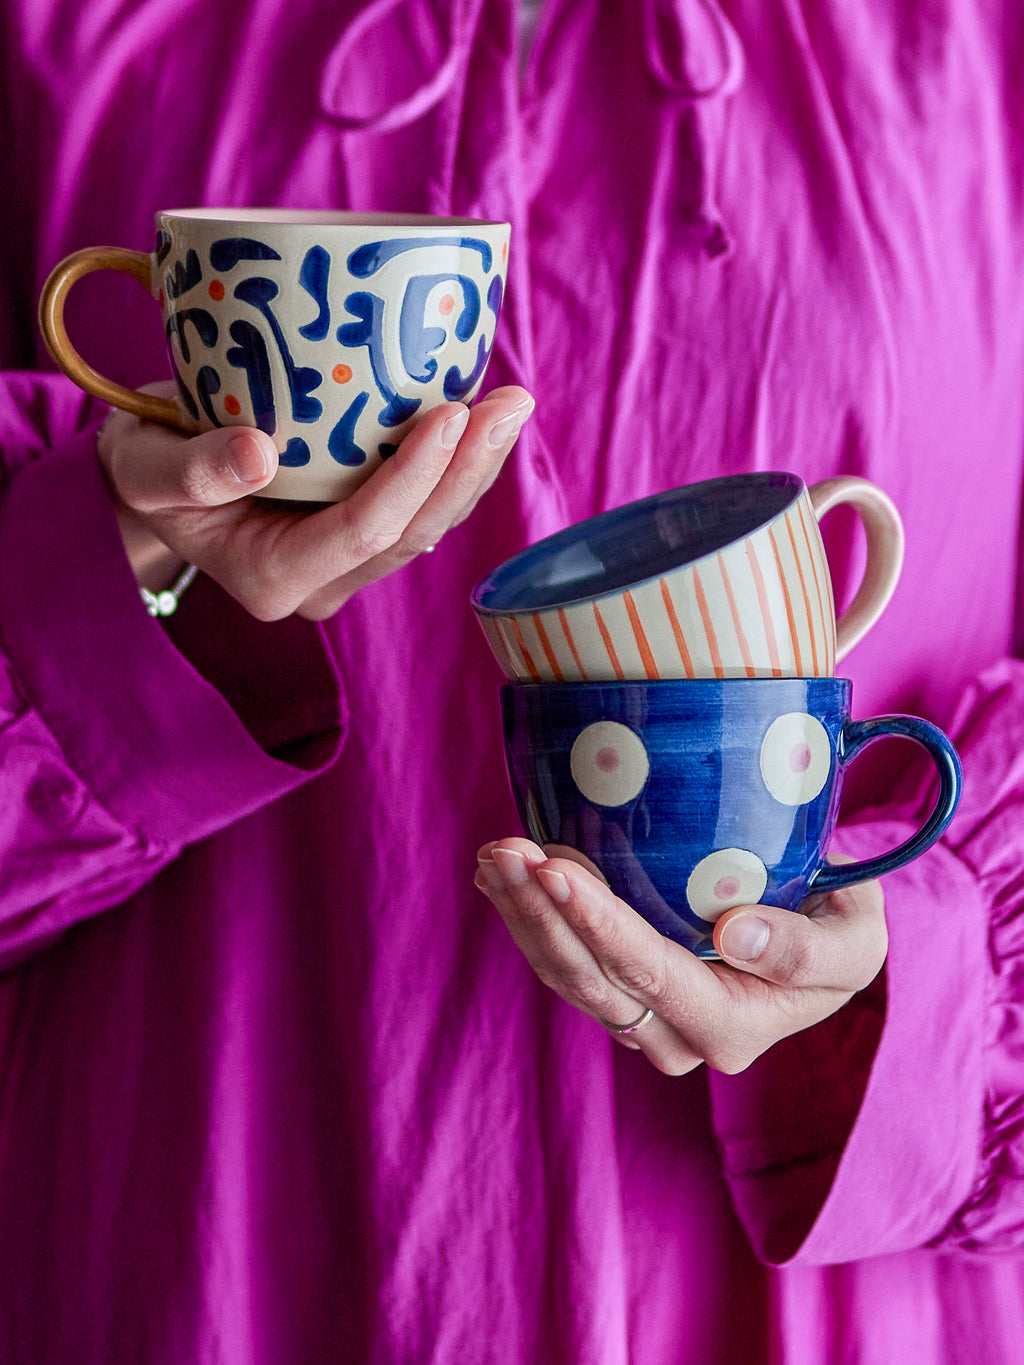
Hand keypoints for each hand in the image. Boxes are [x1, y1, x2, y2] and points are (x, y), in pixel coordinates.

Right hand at [98, 382, 533, 619]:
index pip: (361, 532)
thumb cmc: (144, 469)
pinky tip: (480, 412)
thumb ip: (190, 469)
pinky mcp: (361, 534)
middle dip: (468, 470)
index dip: (412, 476)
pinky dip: (454, 461)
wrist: (153, 480)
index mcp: (273, 578)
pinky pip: (419, 504)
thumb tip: (257, 453)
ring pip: (427, 523)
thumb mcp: (144, 468)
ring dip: (475, 466)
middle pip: (413, 532)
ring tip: (511, 400)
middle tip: (511, 400)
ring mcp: (346, 562)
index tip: (449, 412)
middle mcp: (322, 582)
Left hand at [474, 839, 886, 1074]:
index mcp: (729, 1029)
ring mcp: (640, 1020)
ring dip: (521, 912)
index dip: (596, 921)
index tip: (553, 868)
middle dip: (539, 910)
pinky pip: (562, 962)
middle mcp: (673, 1038)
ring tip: (494, 853)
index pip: (648, 972)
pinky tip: (503, 877)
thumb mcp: (854, 942)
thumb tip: (733, 934)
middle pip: (588, 978)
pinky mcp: (618, 994)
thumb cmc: (841, 933)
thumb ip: (805, 950)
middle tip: (502, 849)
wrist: (820, 943)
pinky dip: (529, 916)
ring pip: (564, 973)